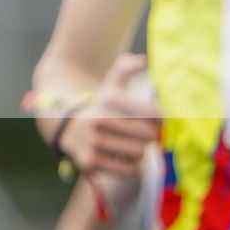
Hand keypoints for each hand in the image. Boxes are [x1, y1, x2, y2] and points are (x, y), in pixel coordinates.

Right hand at [55, 53, 156, 181]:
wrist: (70, 130)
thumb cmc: (102, 108)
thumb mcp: (110, 86)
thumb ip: (125, 70)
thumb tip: (141, 60)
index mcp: (107, 100)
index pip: (154, 115)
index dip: (160, 119)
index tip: (155, 119)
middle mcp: (98, 120)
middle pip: (149, 136)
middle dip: (149, 137)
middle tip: (141, 135)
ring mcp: (92, 141)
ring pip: (139, 153)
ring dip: (138, 152)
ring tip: (128, 145)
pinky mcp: (90, 162)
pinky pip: (128, 169)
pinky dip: (129, 167)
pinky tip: (120, 158)